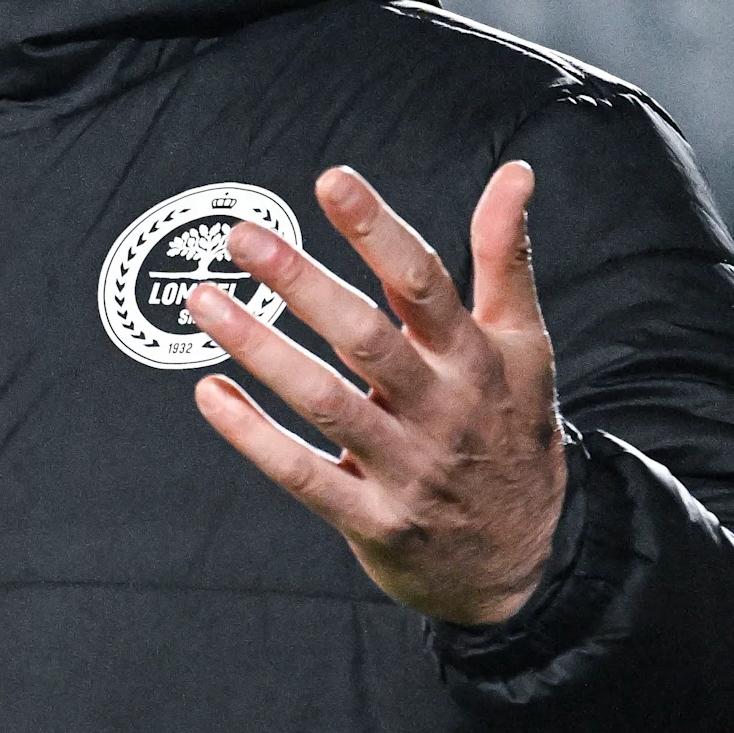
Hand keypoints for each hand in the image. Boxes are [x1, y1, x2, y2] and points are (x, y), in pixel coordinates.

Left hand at [185, 161, 564, 627]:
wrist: (528, 559)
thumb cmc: (511, 431)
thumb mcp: (525, 345)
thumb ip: (505, 256)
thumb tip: (514, 173)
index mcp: (475, 358)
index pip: (423, 282)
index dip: (377, 230)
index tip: (332, 181)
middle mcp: (441, 408)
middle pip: (365, 336)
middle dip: (303, 283)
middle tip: (244, 236)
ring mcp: (405, 467)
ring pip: (324, 400)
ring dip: (260, 349)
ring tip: (205, 301)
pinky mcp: (373, 519)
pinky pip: (303, 475)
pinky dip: (253, 436)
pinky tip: (211, 393)